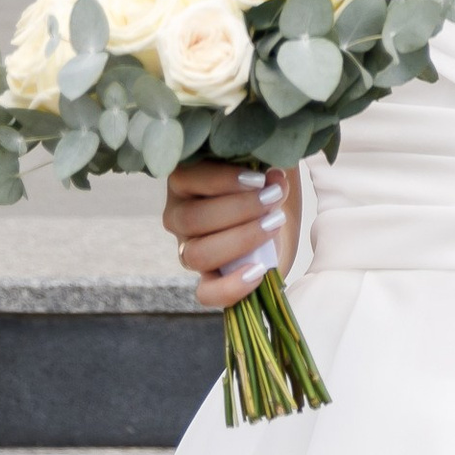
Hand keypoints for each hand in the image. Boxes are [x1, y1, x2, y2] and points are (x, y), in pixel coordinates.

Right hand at [162, 162, 298, 309]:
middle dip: (239, 209)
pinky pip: (206, 293)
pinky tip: (259, 272)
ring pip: (197, 254)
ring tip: (275, 223)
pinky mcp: (208, 278)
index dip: (223, 180)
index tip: (261, 178)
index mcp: (186, 181)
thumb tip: (273, 174)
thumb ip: (263, 161)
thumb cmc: (263, 179)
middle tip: (274, 198)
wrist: (274, 213)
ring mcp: (190, 249)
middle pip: (192, 219)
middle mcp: (179, 216)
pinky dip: (231, 287)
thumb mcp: (261, 163)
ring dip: (240, 239)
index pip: (186, 179)